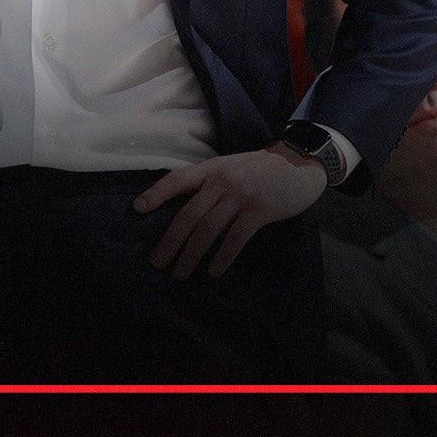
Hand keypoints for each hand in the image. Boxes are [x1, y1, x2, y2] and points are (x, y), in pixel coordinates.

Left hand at [136, 143, 327, 279]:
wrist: (299, 164)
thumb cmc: (261, 170)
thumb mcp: (231, 168)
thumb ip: (210, 185)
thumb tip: (186, 214)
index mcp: (212, 168)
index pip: (177, 179)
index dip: (156, 193)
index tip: (137, 209)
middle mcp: (222, 181)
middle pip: (188, 214)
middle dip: (170, 241)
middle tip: (158, 263)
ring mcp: (241, 195)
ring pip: (208, 229)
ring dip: (191, 255)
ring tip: (180, 273)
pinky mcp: (260, 211)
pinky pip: (235, 238)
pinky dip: (222, 257)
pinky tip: (213, 271)